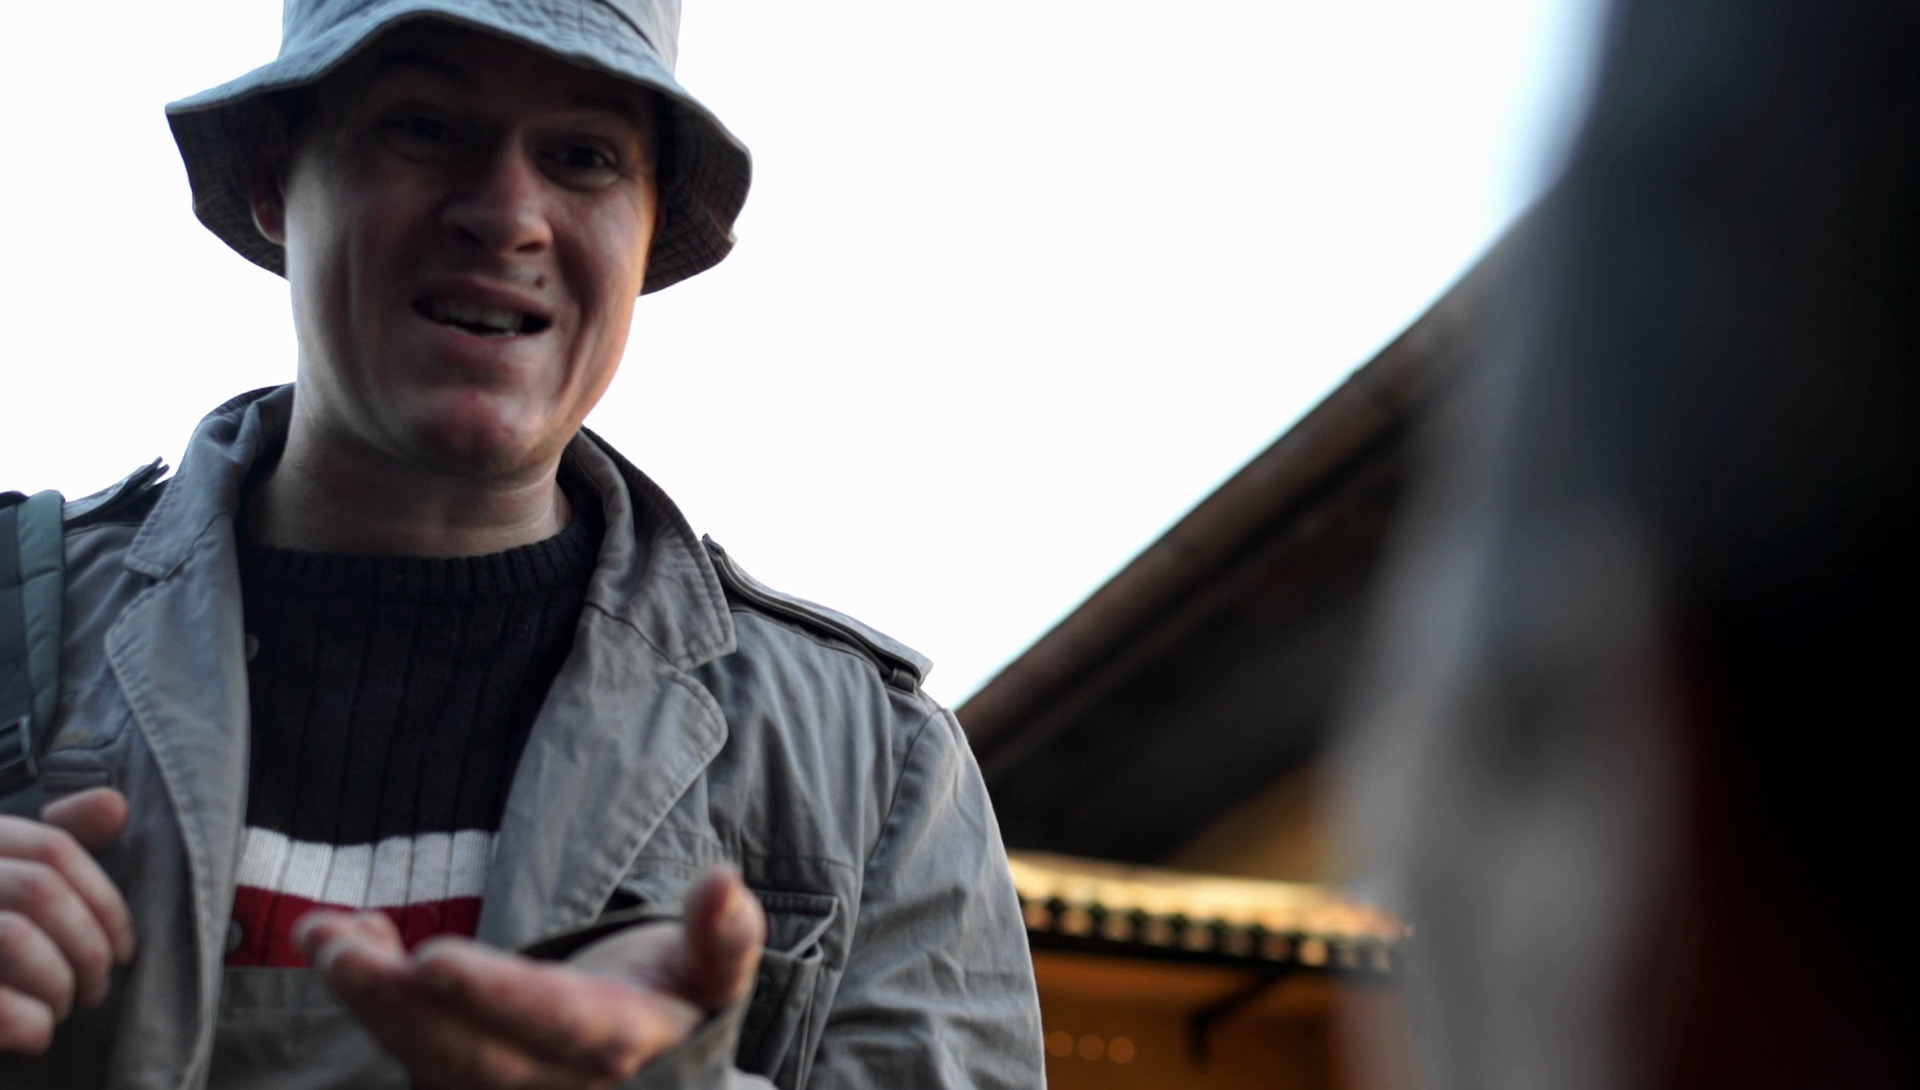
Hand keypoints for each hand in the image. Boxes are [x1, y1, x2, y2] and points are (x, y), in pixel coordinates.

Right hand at [0, 788, 137, 1053]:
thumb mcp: (14, 876)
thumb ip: (62, 837)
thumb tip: (116, 805)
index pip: (53, 848)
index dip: (105, 901)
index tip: (126, 947)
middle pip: (40, 890)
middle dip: (88, 946)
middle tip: (98, 987)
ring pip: (15, 937)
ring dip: (59, 983)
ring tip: (64, 1007)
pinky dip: (29, 1022)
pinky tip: (37, 1034)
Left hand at [296, 866, 765, 1088]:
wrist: (657, 1072)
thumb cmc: (679, 1000)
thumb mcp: (715, 969)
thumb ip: (725, 933)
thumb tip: (726, 880)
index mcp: (618, 1045)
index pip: (553, 1023)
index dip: (492, 995)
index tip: (431, 957)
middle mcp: (554, 1083)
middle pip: (465, 1052)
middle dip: (395, 999)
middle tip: (337, 945)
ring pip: (422, 1058)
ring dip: (365, 997)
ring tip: (322, 934)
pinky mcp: (460, 1086)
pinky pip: (406, 1051)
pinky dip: (368, 998)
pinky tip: (339, 939)